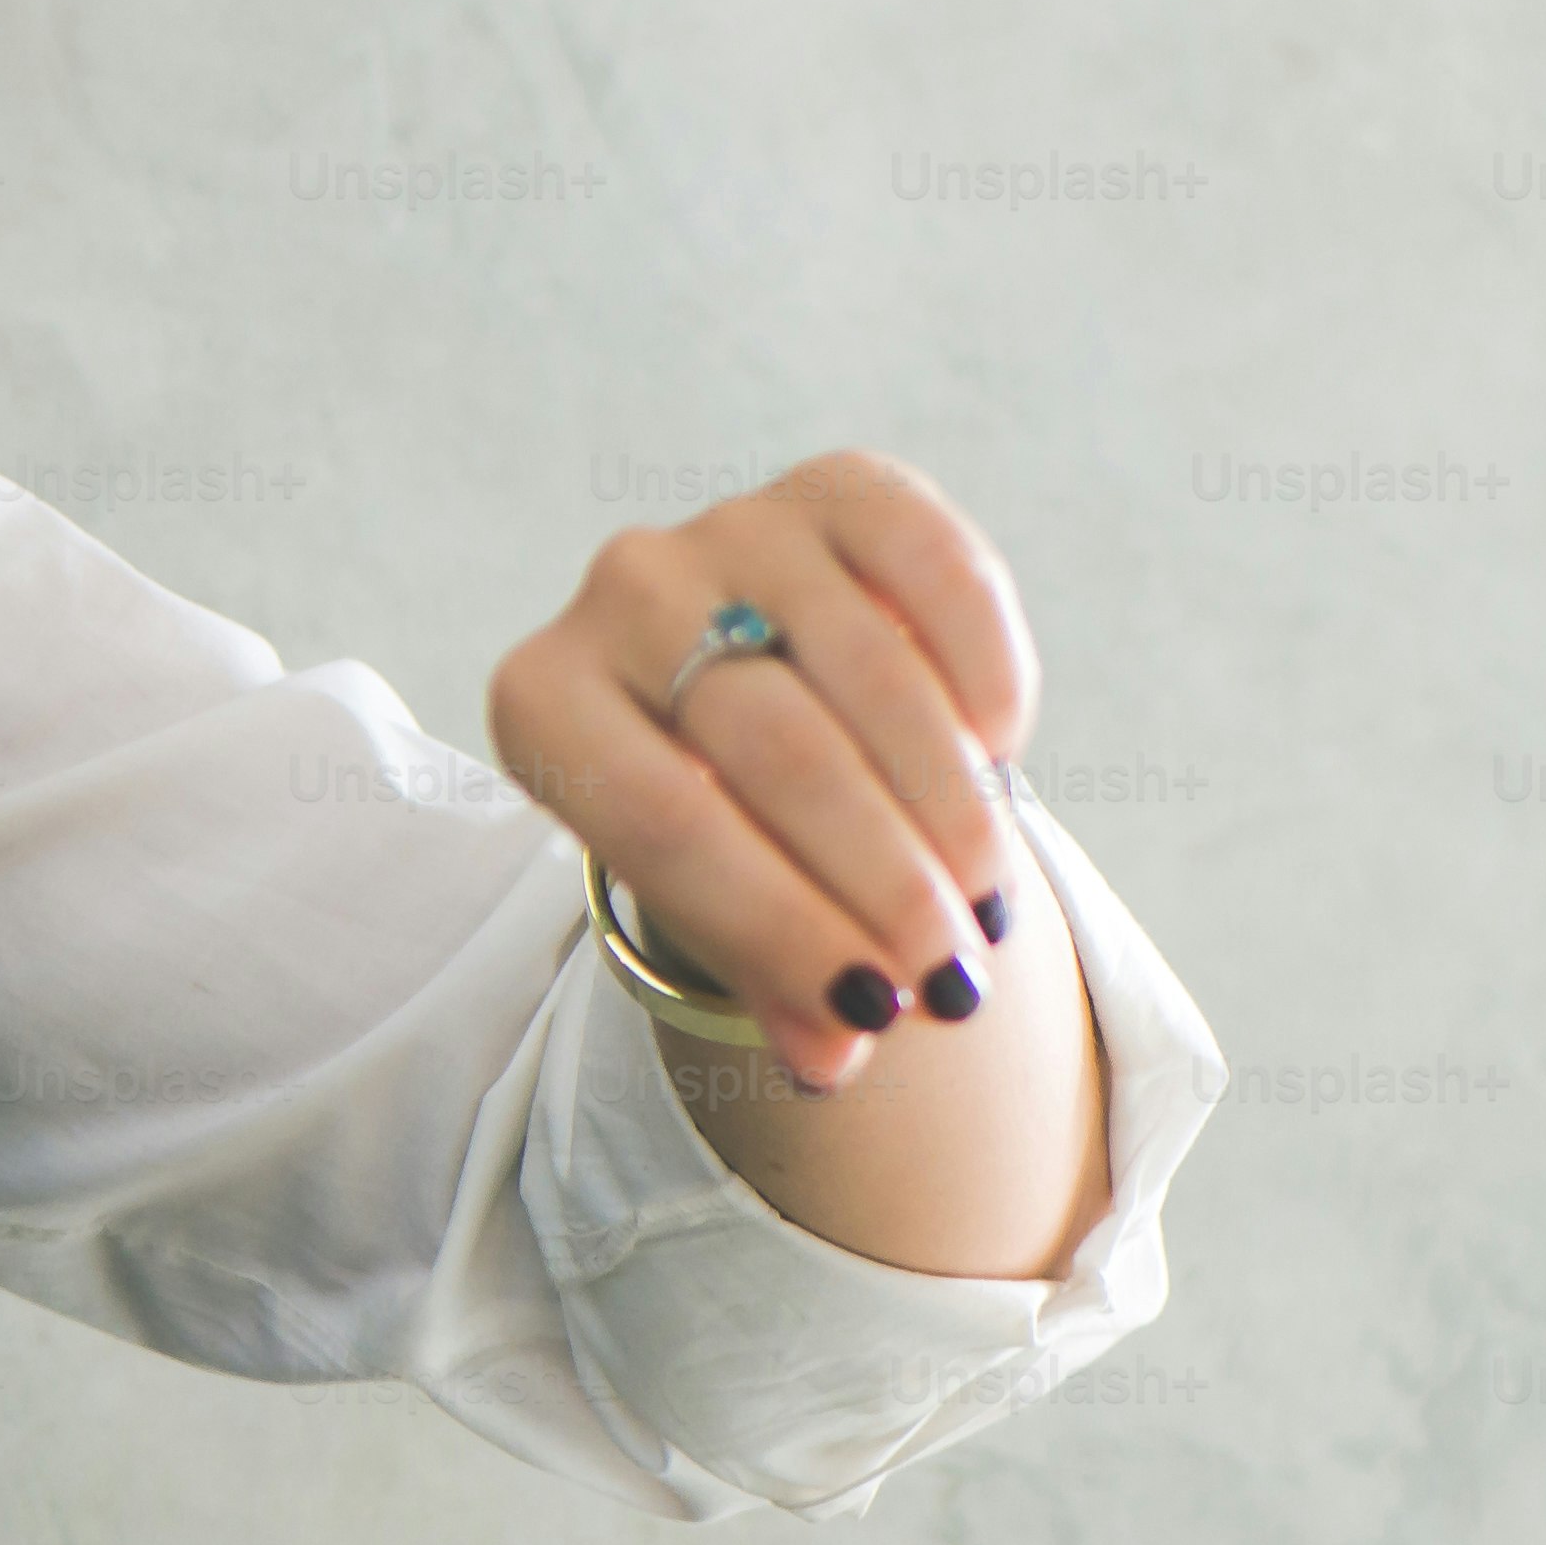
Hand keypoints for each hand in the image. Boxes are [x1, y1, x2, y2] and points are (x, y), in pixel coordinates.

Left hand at [484, 452, 1041, 1096]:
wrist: (757, 690)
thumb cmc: (727, 825)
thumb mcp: (718, 902)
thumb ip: (769, 975)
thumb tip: (834, 1055)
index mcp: (544, 700)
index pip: (664, 824)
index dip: (776, 925)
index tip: (872, 1014)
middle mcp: (621, 589)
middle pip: (769, 748)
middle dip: (875, 878)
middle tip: (953, 978)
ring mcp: (734, 525)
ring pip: (863, 668)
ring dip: (942, 800)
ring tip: (989, 901)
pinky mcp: (840, 489)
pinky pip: (931, 564)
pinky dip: (978, 663)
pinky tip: (1001, 749)